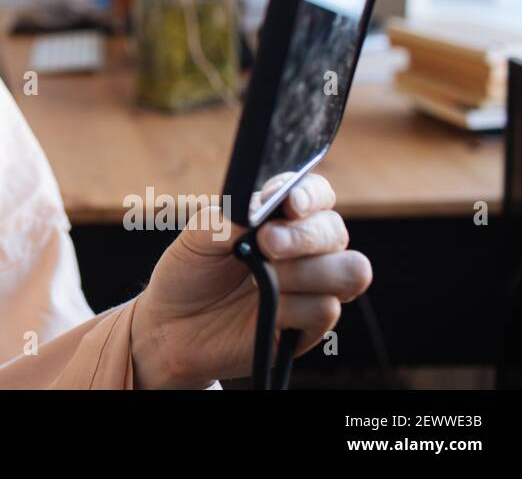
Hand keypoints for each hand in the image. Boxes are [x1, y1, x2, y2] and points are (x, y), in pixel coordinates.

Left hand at [129, 173, 371, 387]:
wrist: (170, 325)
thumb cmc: (189, 273)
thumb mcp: (201, 234)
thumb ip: (235, 216)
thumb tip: (264, 207)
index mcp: (281, 219)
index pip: (317, 195)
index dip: (311, 195)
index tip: (288, 202)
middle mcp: (304, 250)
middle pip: (336, 231)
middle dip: (304, 234)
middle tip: (266, 242)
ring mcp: (310, 289)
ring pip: (351, 270)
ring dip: (306, 270)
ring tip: (262, 277)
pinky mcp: (307, 327)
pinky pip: (325, 309)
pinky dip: (293, 306)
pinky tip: (263, 308)